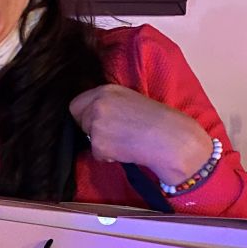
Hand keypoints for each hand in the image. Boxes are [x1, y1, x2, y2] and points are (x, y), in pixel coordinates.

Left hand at [69, 84, 212, 186]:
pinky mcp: (98, 144)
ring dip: (103, 144)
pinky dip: (109, 157)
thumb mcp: (130, 100)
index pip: (76, 104)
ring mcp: (96, 124)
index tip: (97, 122)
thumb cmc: (158, 121)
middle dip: (92, 130)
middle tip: (116, 134)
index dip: (85, 115)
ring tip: (125, 142)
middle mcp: (97, 104)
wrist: (170, 138)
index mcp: (106, 90)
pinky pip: (97, 155)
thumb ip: (110, 104)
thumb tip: (94, 116)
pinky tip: (126, 150)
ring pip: (89, 139)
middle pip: (80, 121)